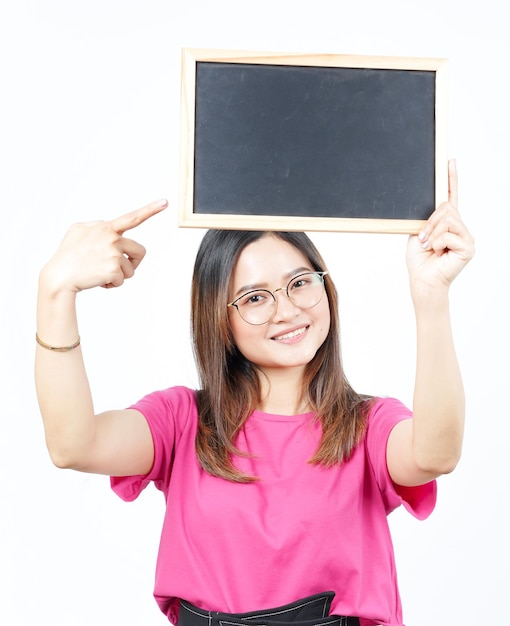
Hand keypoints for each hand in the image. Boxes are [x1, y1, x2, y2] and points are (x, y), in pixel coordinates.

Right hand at [41, 199, 167, 292]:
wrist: (59, 276)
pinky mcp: (113, 268)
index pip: (132, 217)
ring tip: (100, 273)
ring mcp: (113, 252)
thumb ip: (98, 227)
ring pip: (131, 269)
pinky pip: (122, 280)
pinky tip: (98, 280)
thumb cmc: (68, 255)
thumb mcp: (78, 231)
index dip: (150, 209)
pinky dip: (112, 284)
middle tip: (117, 268)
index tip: (165, 202)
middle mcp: (112, 237)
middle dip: (132, 262)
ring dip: (119, 275)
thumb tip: (110, 228)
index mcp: (106, 227)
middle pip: (139, 252)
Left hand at [406, 160, 474, 296]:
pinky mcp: (468, 246)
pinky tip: (437, 253)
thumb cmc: (420, 260)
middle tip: (423, 239)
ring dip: (432, 233)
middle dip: (430, 222)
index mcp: (447, 222)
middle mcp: (460, 227)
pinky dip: (437, 243)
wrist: (422, 280)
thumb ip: (428, 218)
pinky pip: (449, 233)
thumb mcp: (420, 232)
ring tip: (430, 247)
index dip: (451, 179)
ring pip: (447, 218)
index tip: (450, 161)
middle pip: (446, 207)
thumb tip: (438, 206)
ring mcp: (466, 236)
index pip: (451, 196)